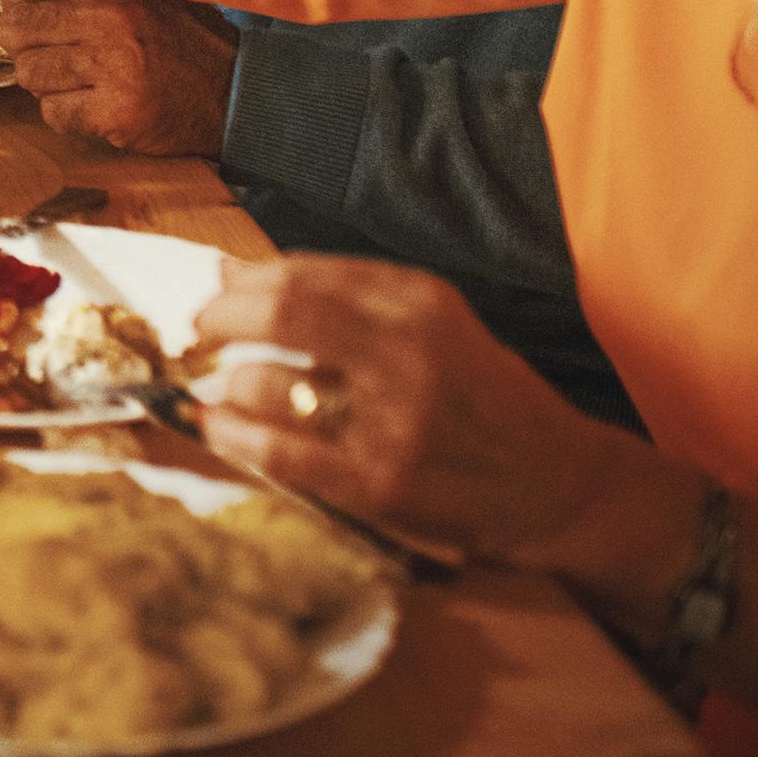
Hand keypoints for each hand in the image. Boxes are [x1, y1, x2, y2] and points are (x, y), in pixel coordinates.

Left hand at [0, 0, 237, 154]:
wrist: (237, 93)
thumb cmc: (179, 38)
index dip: (20, 1)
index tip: (38, 13)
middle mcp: (106, 17)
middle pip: (13, 28)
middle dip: (29, 45)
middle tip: (63, 52)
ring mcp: (111, 66)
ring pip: (28, 74)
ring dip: (48, 82)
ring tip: (84, 79)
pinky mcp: (116, 111)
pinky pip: (53, 113)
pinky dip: (68, 114)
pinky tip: (97, 104)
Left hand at [189, 256, 649, 564]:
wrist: (559, 483)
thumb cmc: (482, 395)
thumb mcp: (434, 323)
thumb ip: (342, 293)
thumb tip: (230, 271)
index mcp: (422, 303)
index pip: (303, 273)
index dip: (243, 281)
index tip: (216, 291)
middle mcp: (409, 354)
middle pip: (278, 313)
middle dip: (218, 318)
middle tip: (198, 330)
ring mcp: (395, 422)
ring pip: (268, 382)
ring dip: (229, 382)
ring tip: (225, 386)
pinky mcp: (381, 484)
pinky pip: (281, 451)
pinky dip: (233, 433)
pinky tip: (213, 424)